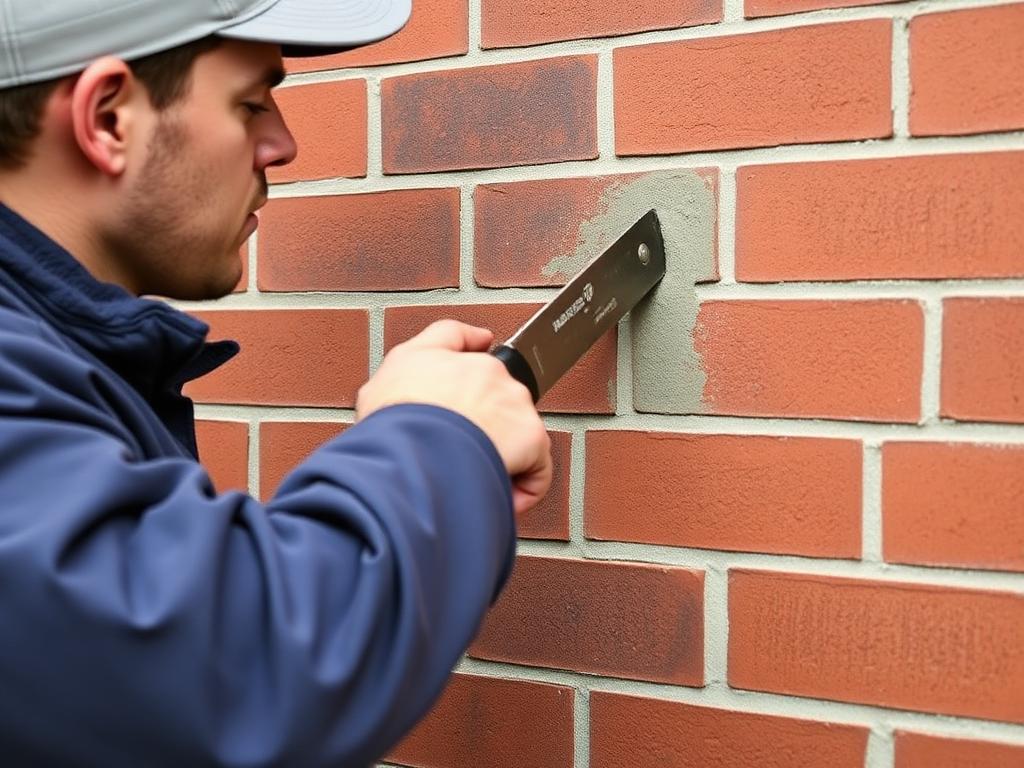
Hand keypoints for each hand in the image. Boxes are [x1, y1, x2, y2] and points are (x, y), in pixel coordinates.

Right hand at [356, 320, 552, 514]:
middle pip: (493, 396)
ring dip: (503, 457)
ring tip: (477, 481)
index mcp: (444, 357)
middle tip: (461, 455)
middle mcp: (485, 371)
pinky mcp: (531, 435)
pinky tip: (499, 497)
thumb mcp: (380, 384)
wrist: (413, 448)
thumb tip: (420, 383)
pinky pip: (537, 469)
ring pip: (518, 433)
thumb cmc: (391, 424)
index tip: (482, 344)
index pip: (464, 341)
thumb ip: (403, 375)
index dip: (472, 346)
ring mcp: (511, 401)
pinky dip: (523, 488)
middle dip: (483, 425)